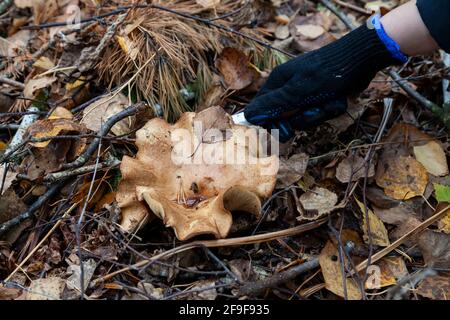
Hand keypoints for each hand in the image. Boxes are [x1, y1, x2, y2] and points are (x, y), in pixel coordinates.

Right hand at [245, 24, 400, 141]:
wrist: (360, 59)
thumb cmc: (327, 73)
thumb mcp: (297, 91)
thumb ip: (273, 105)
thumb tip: (248, 116)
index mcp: (278, 83)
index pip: (261, 109)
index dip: (270, 123)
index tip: (284, 131)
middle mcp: (288, 88)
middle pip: (284, 118)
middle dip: (301, 120)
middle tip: (312, 114)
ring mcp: (305, 93)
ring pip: (304, 118)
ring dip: (319, 115)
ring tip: (328, 102)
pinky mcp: (320, 98)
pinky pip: (319, 114)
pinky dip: (330, 110)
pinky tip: (338, 100)